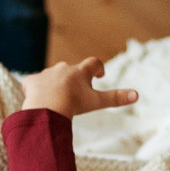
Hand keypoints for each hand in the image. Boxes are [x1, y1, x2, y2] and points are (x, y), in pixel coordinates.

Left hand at [22, 56, 137, 117]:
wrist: (47, 107)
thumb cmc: (74, 104)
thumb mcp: (97, 102)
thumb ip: (116, 98)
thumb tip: (137, 95)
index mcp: (80, 72)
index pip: (93, 63)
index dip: (97, 68)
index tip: (99, 75)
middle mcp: (63, 68)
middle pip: (71, 70)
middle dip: (74, 79)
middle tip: (77, 91)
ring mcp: (46, 74)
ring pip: (52, 76)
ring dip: (55, 84)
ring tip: (56, 98)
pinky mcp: (32, 81)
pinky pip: (34, 83)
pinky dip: (36, 88)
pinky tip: (36, 98)